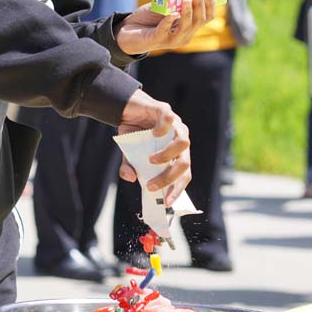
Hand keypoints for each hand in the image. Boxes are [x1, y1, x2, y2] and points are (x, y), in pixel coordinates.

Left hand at [115, 0, 211, 54]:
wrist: (128, 31)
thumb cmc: (149, 18)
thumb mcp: (165, 7)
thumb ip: (175, 0)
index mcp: (189, 26)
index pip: (207, 18)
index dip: (210, 5)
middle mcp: (184, 35)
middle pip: (199, 21)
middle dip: (200, 5)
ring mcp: (171, 39)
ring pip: (186, 28)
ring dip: (188, 13)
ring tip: (186, 0)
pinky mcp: (157, 40)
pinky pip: (165, 31)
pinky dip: (169, 21)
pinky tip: (172, 13)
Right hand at [117, 89, 191, 205]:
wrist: (126, 109)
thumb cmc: (133, 134)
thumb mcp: (128, 155)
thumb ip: (129, 167)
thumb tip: (131, 178)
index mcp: (176, 154)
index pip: (184, 174)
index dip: (177, 188)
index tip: (167, 202)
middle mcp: (179, 140)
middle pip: (185, 162)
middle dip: (170, 177)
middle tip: (152, 185)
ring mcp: (175, 125)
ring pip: (183, 142)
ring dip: (168, 155)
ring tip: (151, 160)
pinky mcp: (164, 110)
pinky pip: (169, 119)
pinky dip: (162, 129)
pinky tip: (151, 134)